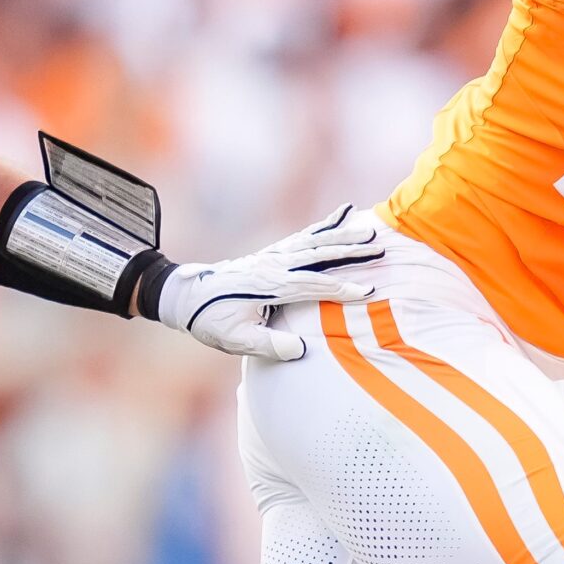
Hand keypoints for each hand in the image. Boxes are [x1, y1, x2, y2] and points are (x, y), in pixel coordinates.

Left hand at [149, 206, 387, 362]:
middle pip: (318, 255)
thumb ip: (267, 345)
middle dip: (350, 253)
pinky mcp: (273, 253)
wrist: (185, 295)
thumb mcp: (234, 339)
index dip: (339, 289)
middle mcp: (273, 265)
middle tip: (378, 249)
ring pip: (314, 242)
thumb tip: (299, 348)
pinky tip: (343, 215)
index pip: (311, 286)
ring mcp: (273, 256)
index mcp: (268, 285)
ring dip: (343, 236)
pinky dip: (325, 225)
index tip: (366, 290)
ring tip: (370, 231)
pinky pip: (305, 237)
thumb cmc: (210, 320)